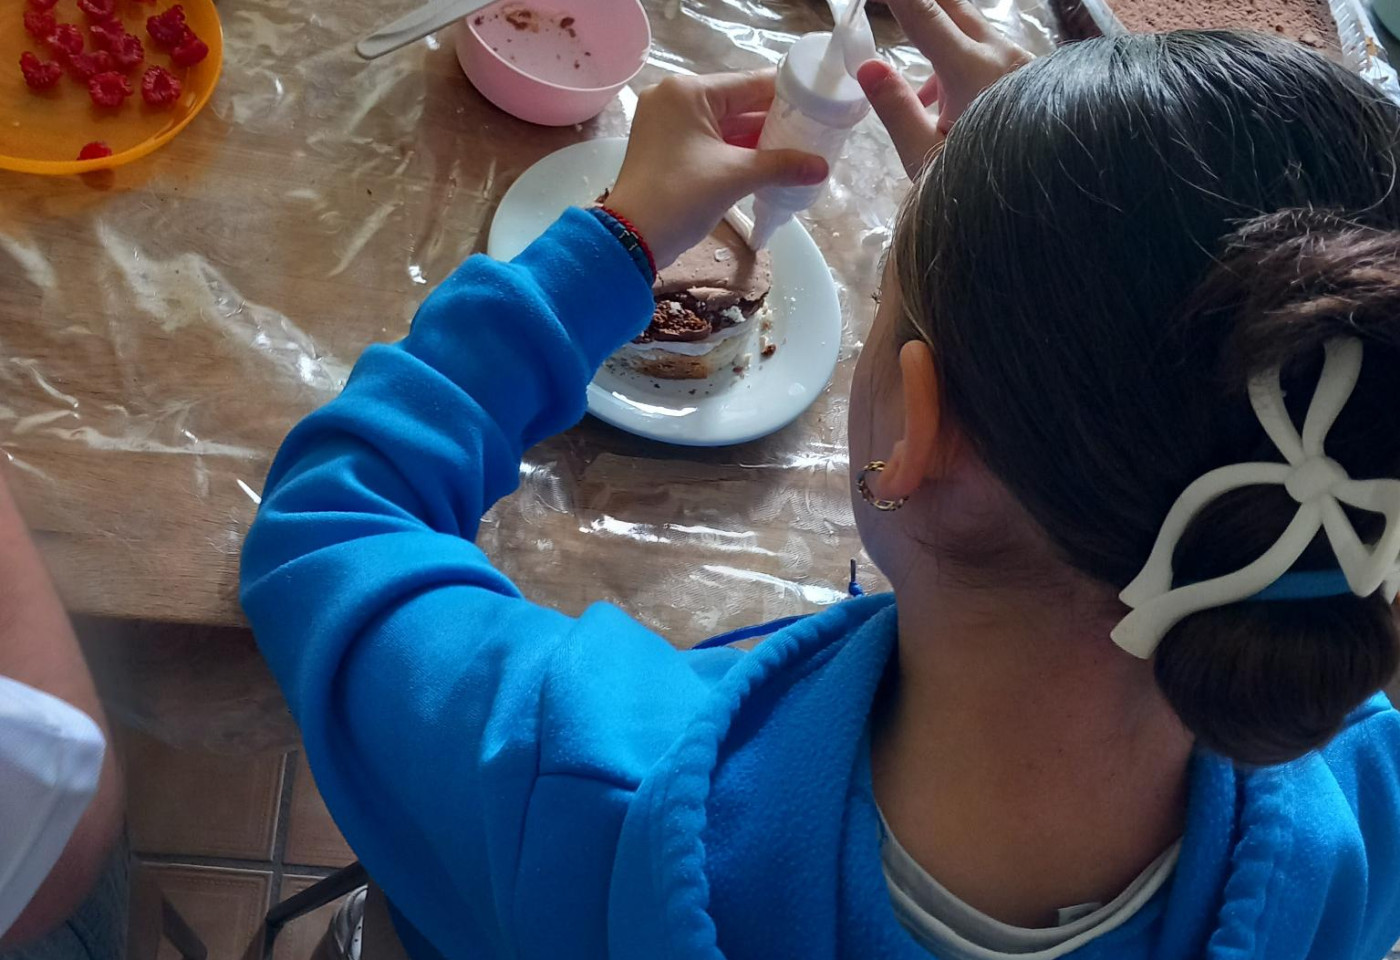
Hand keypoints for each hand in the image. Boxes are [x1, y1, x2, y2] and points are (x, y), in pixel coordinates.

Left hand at [606, 72, 828, 268]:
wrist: (630, 239)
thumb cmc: (680, 196)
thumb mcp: (735, 177)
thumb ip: (782, 166)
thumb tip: (821, 168)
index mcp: (689, 91)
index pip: (750, 84)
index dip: (788, 96)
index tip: (820, 106)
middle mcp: (676, 99)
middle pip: (739, 103)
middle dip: (775, 121)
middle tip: (814, 133)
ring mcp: (670, 125)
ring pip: (727, 125)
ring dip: (759, 139)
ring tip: (799, 150)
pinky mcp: (669, 149)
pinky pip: (713, 142)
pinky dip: (739, 152)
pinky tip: (770, 163)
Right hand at [858, 0, 1030, 176]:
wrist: (1045, 201)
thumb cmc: (982, 186)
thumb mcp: (927, 157)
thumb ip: (897, 110)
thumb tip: (869, 67)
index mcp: (972, 71)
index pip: (923, 14)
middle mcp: (1001, 54)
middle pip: (953, 5)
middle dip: (921, 2)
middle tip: (889, 8)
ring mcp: (1020, 62)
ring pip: (971, 30)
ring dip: (938, 37)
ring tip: (918, 89)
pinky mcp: (1028, 76)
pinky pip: (988, 53)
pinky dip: (959, 62)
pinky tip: (942, 102)